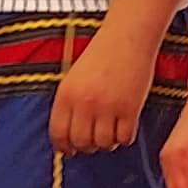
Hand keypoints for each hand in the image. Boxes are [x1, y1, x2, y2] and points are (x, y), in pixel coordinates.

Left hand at [51, 25, 156, 154]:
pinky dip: (124, 138)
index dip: (63, 146)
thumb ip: (69, 104)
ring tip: (111, 132)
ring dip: (107, 143)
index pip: (58, 133)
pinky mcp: (130, 109)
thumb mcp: (74, 77)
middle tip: (93, 140)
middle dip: (86, 146)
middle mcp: (84, 103)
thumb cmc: (102, 55)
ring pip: (103, 143)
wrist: (128, 37)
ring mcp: (107, 108)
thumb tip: (67, 138)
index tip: (68, 151)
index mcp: (66, 94)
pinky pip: (124, 138)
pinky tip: (125, 127)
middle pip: (81, 142)